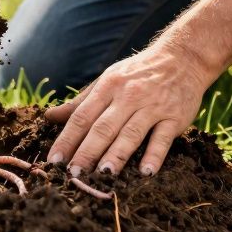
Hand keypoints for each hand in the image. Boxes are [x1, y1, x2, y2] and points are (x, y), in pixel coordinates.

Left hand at [45, 46, 209, 175]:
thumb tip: (49, 117)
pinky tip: (146, 172)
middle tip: (74, 173)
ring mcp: (152, 107)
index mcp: (107, 87)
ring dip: (117, 154)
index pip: (82, 117)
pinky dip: (154, 155)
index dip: (67, 139)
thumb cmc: (138, 73)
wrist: (182, 58)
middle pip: (103, 128)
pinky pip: (163, 139)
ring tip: (104, 174)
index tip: (54, 161)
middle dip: (87, 151)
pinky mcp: (175, 117)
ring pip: (131, 133)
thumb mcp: (107, 80)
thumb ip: (79, 102)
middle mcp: (128, 97)